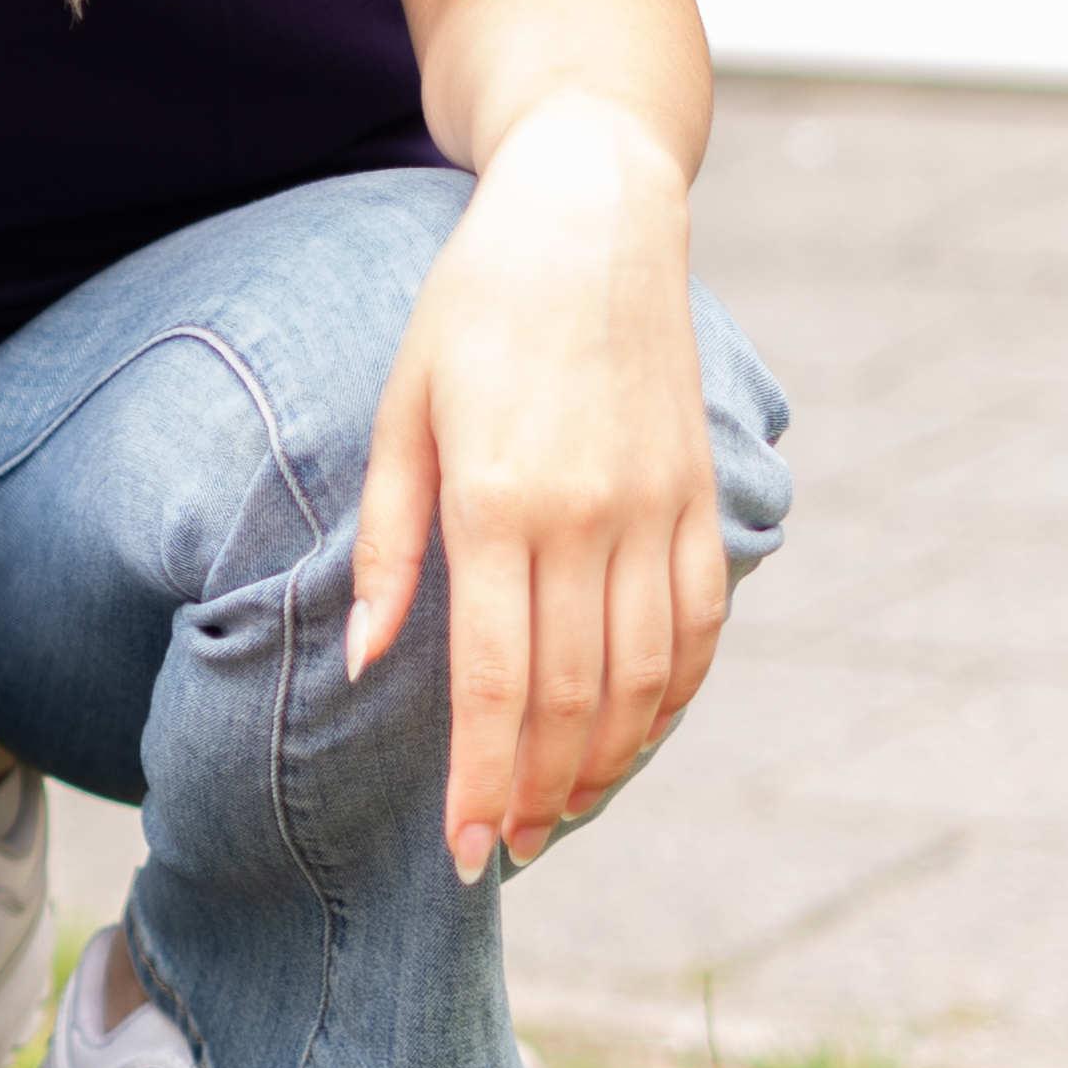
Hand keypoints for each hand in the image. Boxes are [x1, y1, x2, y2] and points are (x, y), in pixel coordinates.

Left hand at [346, 95, 727, 885]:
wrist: (592, 216)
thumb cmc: (472, 309)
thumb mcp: (400, 411)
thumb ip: (387, 545)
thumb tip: (369, 663)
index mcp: (497, 499)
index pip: (497, 680)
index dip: (482, 778)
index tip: (464, 851)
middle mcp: (588, 515)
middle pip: (574, 699)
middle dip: (539, 793)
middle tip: (507, 849)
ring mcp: (657, 508)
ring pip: (645, 679)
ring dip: (605, 764)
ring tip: (559, 814)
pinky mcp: (699, 496)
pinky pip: (699, 627)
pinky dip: (671, 698)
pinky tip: (632, 739)